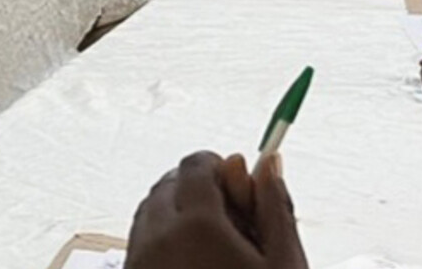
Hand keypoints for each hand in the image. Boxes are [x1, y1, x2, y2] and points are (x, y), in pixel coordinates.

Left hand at [125, 152, 305, 268]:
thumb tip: (269, 162)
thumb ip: (275, 207)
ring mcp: (139, 259)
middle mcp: (157, 237)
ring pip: (150, 211)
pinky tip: (194, 261)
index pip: (196, 165)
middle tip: (234, 221)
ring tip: (215, 246)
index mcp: (197, 226)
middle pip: (170, 183)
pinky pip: (139, 241)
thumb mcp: (283, 262)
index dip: (221, 169)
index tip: (241, 187)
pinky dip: (162, 239)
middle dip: (199, 190)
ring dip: (178, 214)